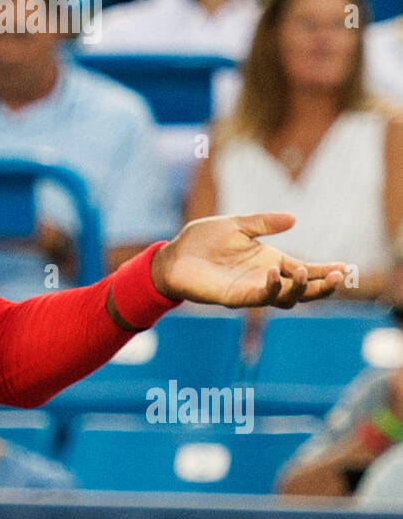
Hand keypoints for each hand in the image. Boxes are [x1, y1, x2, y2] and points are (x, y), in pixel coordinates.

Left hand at [150, 213, 346, 307]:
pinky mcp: (235, 297)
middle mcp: (265, 278)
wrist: (174, 255)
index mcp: (270, 260)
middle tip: (338, 276)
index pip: (304, 269)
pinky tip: (274, 274)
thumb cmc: (202, 240)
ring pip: (285, 299)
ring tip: (303, 271)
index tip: (344, 267)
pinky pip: (259, 298)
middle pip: (301, 290)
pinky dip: (271, 288)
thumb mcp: (237, 224)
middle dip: (322, 286)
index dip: (324, 270)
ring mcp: (251, 289)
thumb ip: (263, 223)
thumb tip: (293, 219)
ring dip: (299, 288)